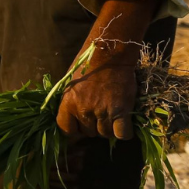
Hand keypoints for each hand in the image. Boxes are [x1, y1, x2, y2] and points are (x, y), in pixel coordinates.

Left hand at [55, 0, 157, 139]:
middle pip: (87, 133)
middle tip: (98, 110)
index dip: (73, 129)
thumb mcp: (70, 82)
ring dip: (108, 127)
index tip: (79, 124)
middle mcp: (84, 110)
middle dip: (92, 125)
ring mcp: (103, 112)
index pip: (65, 129)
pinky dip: (123, 131)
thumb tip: (69, 119)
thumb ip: (69, 102)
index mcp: (68, 102)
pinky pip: (122, 134)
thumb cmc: (88, 64)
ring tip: (110, 111)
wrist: (110, 53)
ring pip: (105, 134)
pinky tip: (122, 121)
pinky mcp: (121, 112)